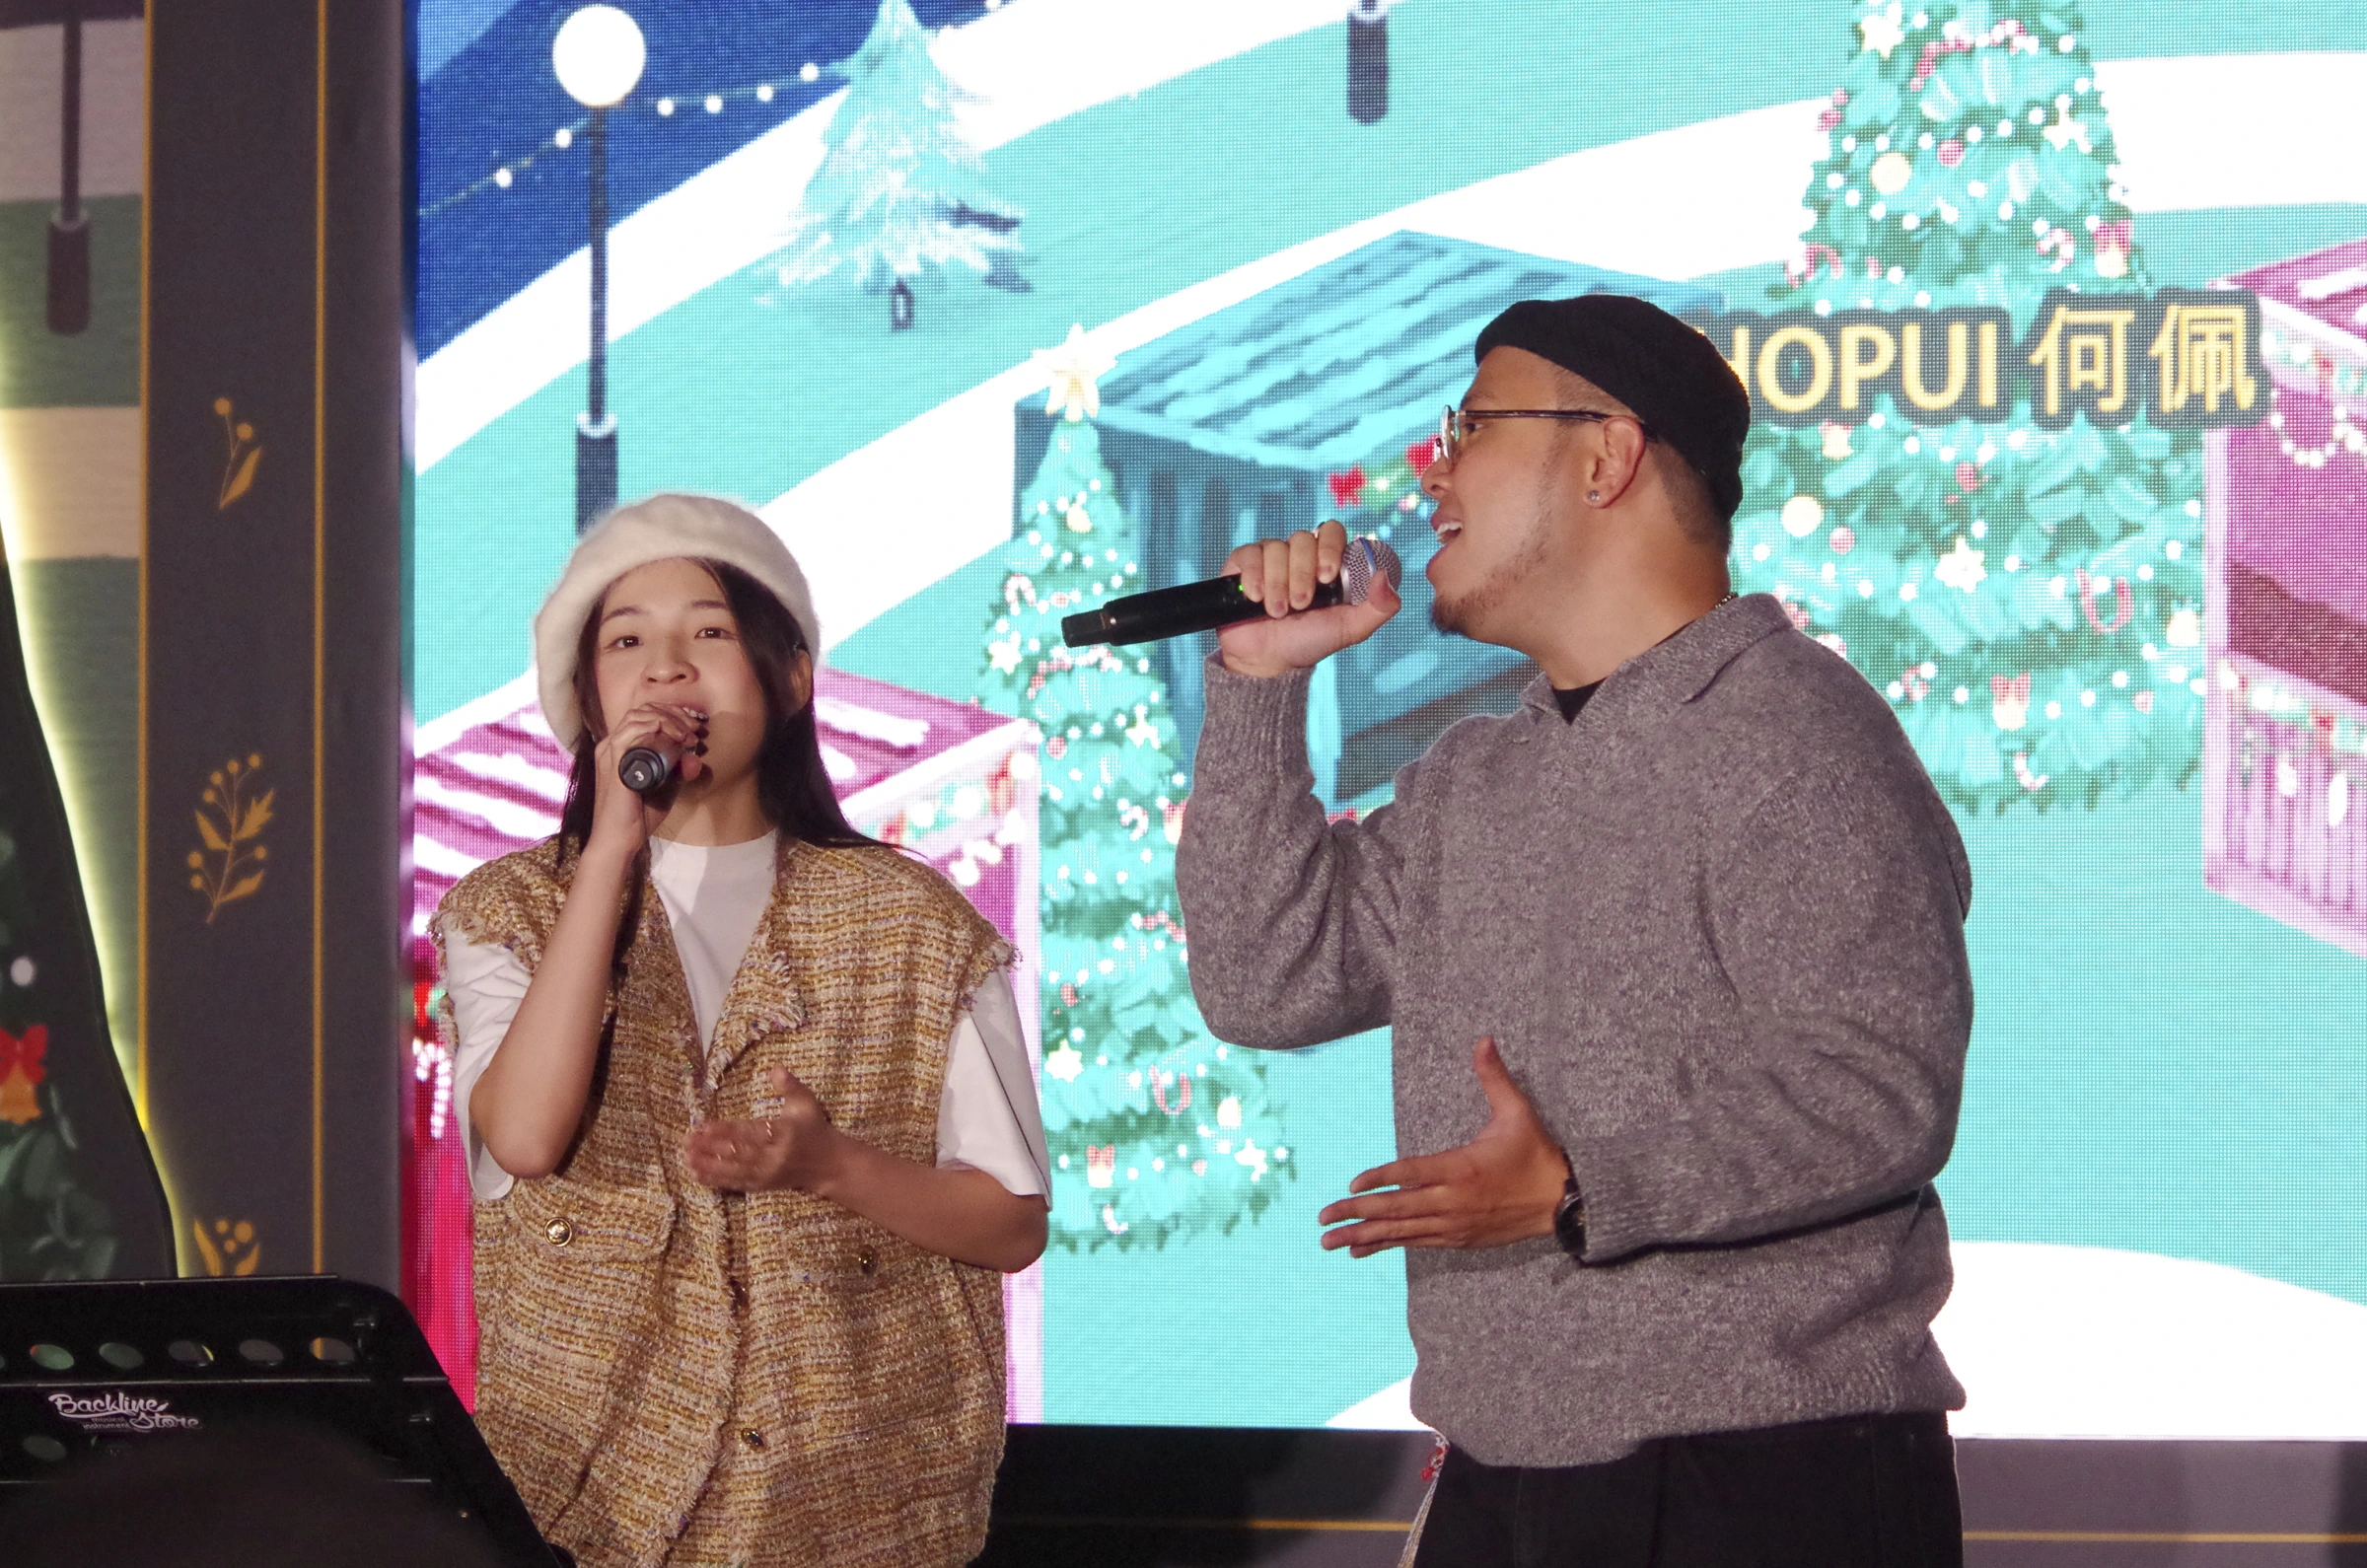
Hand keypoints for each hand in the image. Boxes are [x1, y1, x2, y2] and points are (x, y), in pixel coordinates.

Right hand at [585, 701, 708, 857]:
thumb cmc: (637, 817)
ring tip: (688, 735)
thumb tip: (695, 758)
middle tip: (695, 728)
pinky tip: (673, 737)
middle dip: (674, 714)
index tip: (694, 729)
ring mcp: (609, 752)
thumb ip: (678, 773)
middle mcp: (611, 745)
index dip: (672, 715)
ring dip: (668, 720)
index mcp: (620, 749)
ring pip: (638, 716)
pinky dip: (655, 726)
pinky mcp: (612, 761)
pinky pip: (631, 731)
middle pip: (643, 710)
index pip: (644, 715)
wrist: (620, 840)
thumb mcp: (665, 789)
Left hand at [683, 1067, 841, 1192]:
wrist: (829, 1165)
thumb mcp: (807, 1103)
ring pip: (734, 1170)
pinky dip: (717, 1180)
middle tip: (686, 1142)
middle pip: (738, 1153)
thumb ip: (790, 1086)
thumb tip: (775, 1068)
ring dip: (709, 1165)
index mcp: (785, 1133)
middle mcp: (775, 1156)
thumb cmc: (814, 1129)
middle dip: (710, 1149)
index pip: (750, 1132)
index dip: (726, 1131)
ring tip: (686, 1159)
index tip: (703, 1127)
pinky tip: (698, 1175)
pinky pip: (737, 1184)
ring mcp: (768, 1174)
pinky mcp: (764, 1185)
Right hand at [1215, 518, 1399, 678]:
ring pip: (1276, 548)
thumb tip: (1385, 577)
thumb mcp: (1351, 629)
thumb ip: (1379, 607)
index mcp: (1326, 561)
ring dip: (1278, 584)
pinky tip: (1255, 599)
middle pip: (1303, 538)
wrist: (1269, 660)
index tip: (1327, 576)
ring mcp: (1271, 556)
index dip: (1330, 548)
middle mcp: (1299, 553)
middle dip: (1301, 574)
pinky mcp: (1243, 563)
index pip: (1332, 531)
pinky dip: (1254, 578)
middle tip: (1301, 604)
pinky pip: (1249, 554)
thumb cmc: (1310, 641)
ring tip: (1278, 612)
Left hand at [1318, 1038, 1570, 1257]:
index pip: (1412, 1174)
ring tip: (1329, 1242)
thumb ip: (1494, 1078)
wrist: (1562, 1203)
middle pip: (1397, 1208)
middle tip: (1322, 1218)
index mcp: (1461, 1168)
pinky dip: (1387, 1245)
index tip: (1352, 1184)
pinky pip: (1415, 1243)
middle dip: (1357, 1213)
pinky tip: (1360, 1251)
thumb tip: (1484, 1039)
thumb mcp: (1518, 1112)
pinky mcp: (1458, 1239)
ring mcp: (1453, 1224)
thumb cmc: (1536, 1154)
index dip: (1381, 1179)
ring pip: (1401, 1231)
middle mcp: (1452, 1201)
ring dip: (1363, 1236)